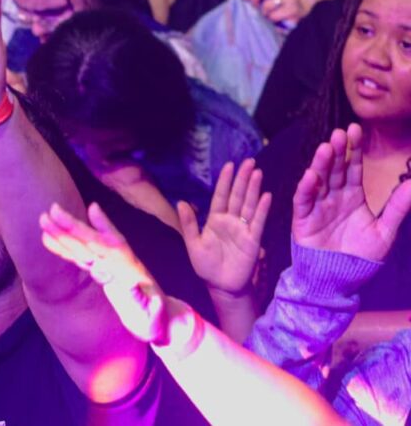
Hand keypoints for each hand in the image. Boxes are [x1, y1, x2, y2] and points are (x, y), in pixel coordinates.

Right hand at [41, 201, 171, 343]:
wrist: (163, 320)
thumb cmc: (157, 319)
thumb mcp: (152, 314)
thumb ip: (141, 300)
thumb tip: (133, 285)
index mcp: (130, 269)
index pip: (110, 248)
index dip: (99, 232)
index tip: (89, 211)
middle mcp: (118, 263)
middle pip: (92, 241)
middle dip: (72, 227)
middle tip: (51, 210)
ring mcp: (109, 266)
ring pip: (83, 246)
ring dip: (64, 232)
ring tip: (44, 218)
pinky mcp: (102, 272)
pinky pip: (80, 257)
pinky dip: (64, 248)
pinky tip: (50, 239)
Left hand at [178, 160, 271, 294]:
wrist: (221, 286)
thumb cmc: (206, 265)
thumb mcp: (193, 243)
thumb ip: (189, 223)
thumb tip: (181, 202)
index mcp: (215, 220)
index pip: (221, 195)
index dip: (225, 180)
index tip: (229, 164)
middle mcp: (231, 221)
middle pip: (237, 195)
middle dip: (243, 179)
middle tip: (250, 161)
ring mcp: (243, 229)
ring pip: (249, 205)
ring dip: (253, 189)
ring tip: (258, 173)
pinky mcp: (253, 240)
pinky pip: (258, 222)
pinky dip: (262, 209)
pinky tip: (266, 196)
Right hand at [293, 124, 410, 260]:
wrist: (338, 280)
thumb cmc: (361, 257)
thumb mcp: (385, 231)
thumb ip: (397, 207)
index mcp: (352, 196)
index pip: (352, 167)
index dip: (354, 149)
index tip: (355, 129)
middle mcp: (333, 196)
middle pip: (334, 169)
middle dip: (336, 150)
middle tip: (340, 133)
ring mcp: (317, 206)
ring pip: (318, 179)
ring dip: (320, 163)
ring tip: (326, 147)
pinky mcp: (303, 218)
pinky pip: (303, 200)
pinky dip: (306, 188)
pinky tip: (311, 176)